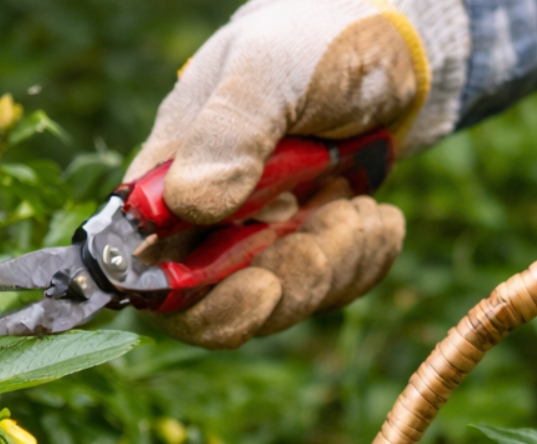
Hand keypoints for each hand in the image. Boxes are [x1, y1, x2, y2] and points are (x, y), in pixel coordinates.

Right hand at [127, 0, 462, 347]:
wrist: (387, 48)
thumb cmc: (312, 45)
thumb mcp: (269, 72)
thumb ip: (229, 132)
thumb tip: (191, 203)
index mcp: (170, 181)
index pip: (150, 275)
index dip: (196, 304)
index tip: (260, 286)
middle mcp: (207, 221)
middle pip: (223, 305)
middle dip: (289, 281)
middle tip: (330, 228)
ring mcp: (263, 238)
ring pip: (287, 300)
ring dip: (334, 264)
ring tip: (358, 205)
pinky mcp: (312, 246)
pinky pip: (334, 286)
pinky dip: (364, 259)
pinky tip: (379, 216)